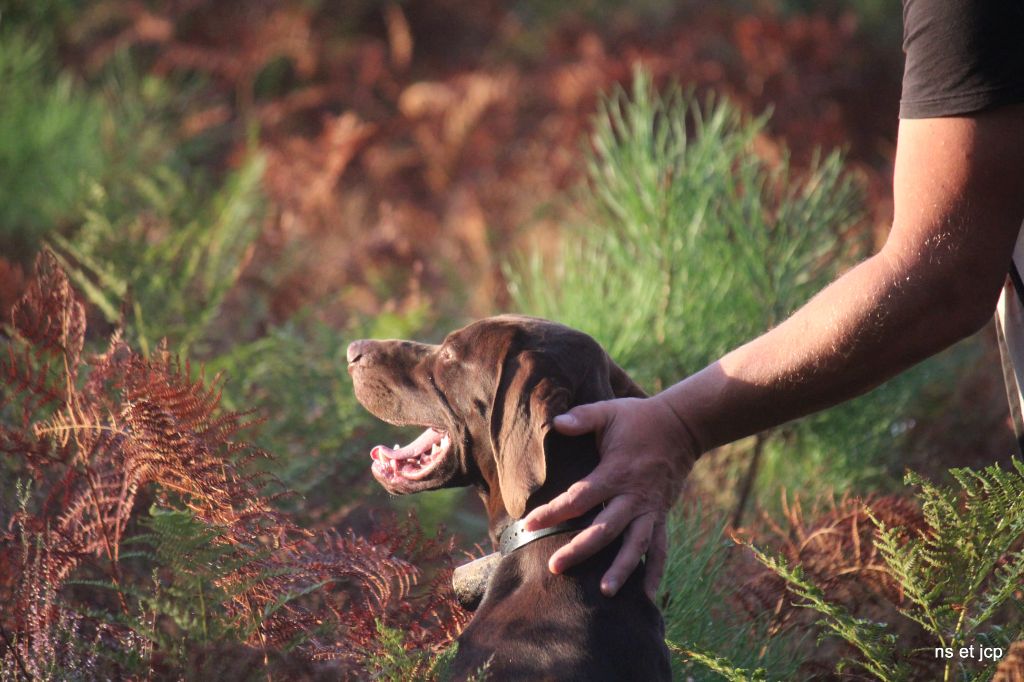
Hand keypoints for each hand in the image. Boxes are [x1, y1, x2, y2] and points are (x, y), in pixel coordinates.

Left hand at [522, 394, 698, 598]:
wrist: (683, 426)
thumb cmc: (638, 418)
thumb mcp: (609, 412)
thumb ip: (581, 418)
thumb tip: (555, 422)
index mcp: (615, 472)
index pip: (579, 498)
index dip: (554, 512)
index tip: (529, 524)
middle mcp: (633, 496)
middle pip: (604, 529)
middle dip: (580, 550)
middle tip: (554, 567)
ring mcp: (650, 509)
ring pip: (635, 545)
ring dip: (622, 570)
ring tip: (605, 594)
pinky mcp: (661, 515)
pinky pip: (659, 548)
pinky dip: (654, 571)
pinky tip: (646, 597)